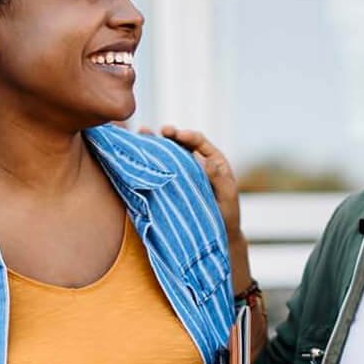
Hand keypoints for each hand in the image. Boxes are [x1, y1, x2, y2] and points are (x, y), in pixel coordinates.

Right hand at [146, 125, 242, 245]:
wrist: (217, 232)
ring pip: (167, 153)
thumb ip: (217, 177)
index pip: (199, 142)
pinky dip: (149, 160)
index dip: (187, 136)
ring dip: (154, 142)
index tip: (178, 135)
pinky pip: (160, 169)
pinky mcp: (170, 183)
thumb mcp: (226, 195)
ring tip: (142, 133)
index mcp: (212, 160)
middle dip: (169, 134)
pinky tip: (137, 152)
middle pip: (180, 143)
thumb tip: (204, 160)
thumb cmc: (227, 213)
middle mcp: (195, 162)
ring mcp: (182, 172)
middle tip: (161, 131)